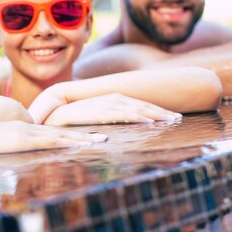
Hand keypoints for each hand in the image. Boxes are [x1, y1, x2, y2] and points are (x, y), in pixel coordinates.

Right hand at [0, 121, 106, 155]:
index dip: (68, 133)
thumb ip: (1, 145)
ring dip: (83, 137)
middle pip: (61, 128)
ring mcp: (27, 131)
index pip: (49, 129)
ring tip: (103, 140)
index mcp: (20, 124)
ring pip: (62, 133)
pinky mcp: (23, 139)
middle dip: (83, 131)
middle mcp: (28, 124)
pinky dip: (70, 142)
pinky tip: (84, 145)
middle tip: (104, 134)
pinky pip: (52, 141)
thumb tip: (5, 156)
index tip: (84, 137)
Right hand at [42, 93, 181, 125]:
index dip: (157, 111)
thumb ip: (108, 121)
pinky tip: (148, 123)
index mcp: (113, 100)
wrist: (52, 111)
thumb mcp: (94, 119)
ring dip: (154, 115)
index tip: (173, 117)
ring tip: (170, 121)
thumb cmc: (74, 118)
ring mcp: (106, 105)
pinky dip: (136, 117)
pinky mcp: (99, 112)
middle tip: (179, 119)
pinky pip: (121, 115)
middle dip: (161, 112)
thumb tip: (121, 131)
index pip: (140, 105)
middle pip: (142, 106)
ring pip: (136, 109)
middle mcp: (112, 100)